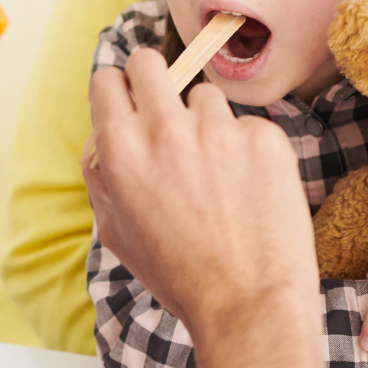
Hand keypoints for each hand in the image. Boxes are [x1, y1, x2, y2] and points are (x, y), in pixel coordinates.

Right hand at [84, 49, 315, 331]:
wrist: (249, 304)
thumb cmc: (180, 276)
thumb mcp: (115, 230)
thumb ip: (102, 173)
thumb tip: (106, 132)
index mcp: (120, 150)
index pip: (106, 79)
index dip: (118, 92)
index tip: (131, 103)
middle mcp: (165, 129)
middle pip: (150, 62)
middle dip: (154, 80)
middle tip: (168, 113)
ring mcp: (219, 129)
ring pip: (205, 97)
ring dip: (206, 125)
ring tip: (217, 179)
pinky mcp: (265, 136)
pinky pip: (248, 125)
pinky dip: (247, 151)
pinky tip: (250, 192)